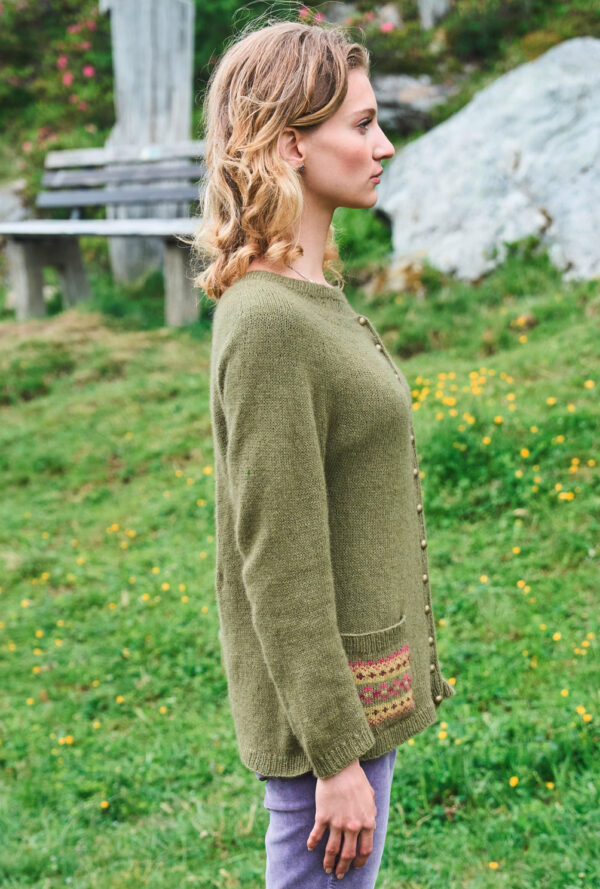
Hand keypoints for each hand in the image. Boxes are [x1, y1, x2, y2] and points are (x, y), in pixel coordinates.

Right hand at [306, 758, 376, 878]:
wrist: (340, 766)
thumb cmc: (357, 779)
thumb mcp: (371, 797)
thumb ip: (371, 813)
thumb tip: (370, 823)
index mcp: (367, 822)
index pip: (366, 850)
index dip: (360, 861)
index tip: (356, 866)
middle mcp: (353, 826)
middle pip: (348, 854)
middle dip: (343, 867)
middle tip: (339, 875)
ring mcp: (337, 822)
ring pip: (332, 850)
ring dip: (329, 862)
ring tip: (326, 869)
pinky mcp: (323, 816)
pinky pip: (317, 835)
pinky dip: (313, 843)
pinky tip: (310, 848)